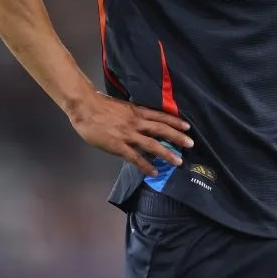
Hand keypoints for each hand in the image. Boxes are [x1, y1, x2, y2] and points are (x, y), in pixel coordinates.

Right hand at [69, 91, 194, 176]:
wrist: (85, 107)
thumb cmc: (100, 105)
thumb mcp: (122, 106)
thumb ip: (133, 113)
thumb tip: (142, 118)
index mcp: (137, 111)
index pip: (161, 117)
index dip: (175, 122)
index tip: (187, 126)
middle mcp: (137, 122)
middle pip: (162, 130)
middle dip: (177, 137)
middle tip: (191, 144)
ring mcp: (128, 135)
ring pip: (152, 145)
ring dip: (167, 153)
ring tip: (178, 161)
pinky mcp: (119, 146)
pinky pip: (135, 157)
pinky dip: (146, 166)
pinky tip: (154, 172)